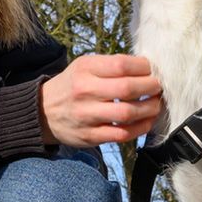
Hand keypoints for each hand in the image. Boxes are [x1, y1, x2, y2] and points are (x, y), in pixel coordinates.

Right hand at [40, 54, 163, 146]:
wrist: (42, 112)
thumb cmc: (72, 86)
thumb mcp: (84, 66)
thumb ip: (111, 65)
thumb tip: (146, 68)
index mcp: (85, 69)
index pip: (121, 65)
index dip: (144, 67)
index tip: (152, 70)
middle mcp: (84, 91)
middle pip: (127, 88)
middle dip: (151, 87)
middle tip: (159, 87)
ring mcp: (87, 116)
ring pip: (127, 113)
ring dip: (149, 109)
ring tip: (155, 104)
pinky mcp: (90, 136)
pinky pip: (122, 135)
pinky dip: (140, 128)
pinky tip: (146, 121)